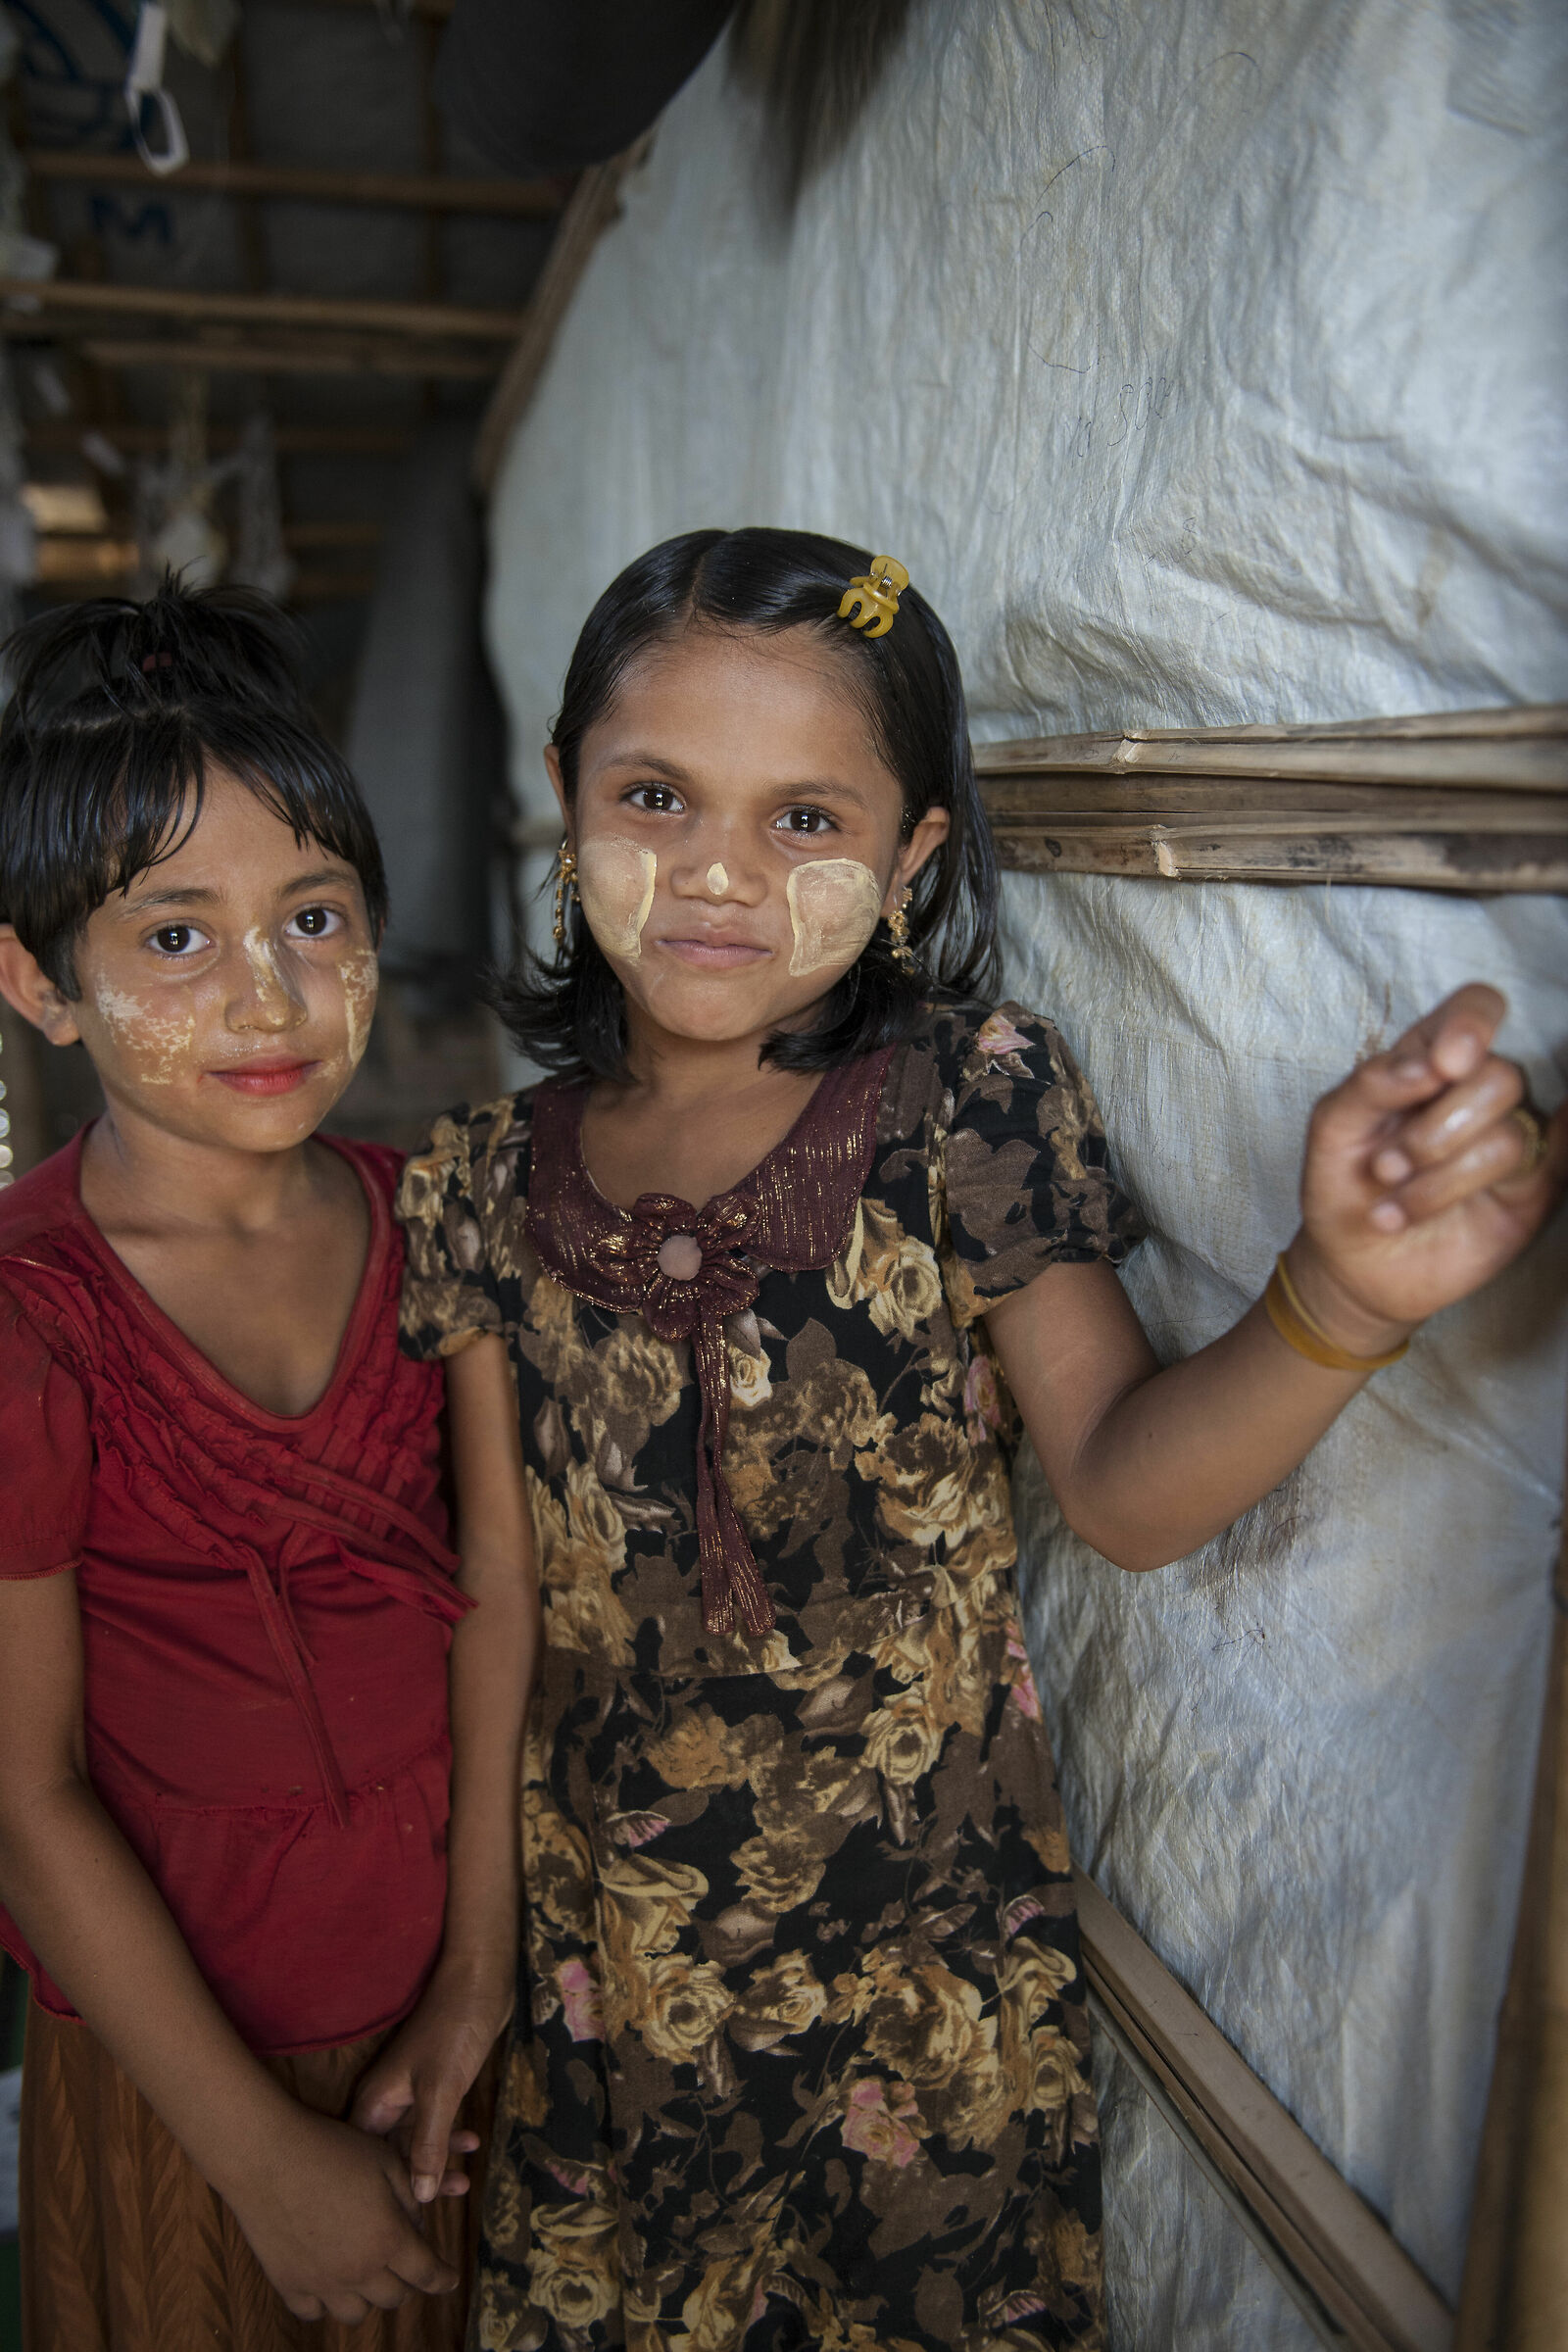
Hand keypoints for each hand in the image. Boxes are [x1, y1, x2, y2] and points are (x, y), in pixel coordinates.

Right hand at [225, 2105, 458, 2323]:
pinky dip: (325, 2301)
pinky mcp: (288, 2284)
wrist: (270, 2155)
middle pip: (394, 2298)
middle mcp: (358, 2270)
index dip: (443, 2279)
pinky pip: (314, 2312)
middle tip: (403, 2264)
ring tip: (365, 2273)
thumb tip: (418, 2225)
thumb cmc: (332, 2148)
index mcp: (388, 2238)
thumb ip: (409, 2197)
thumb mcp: (384, 2160)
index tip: (449, 2280)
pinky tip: (327, 2279)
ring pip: (356, 2313)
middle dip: (406, 2282)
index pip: (426, 2273)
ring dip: (367, 2296)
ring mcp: (321, 2282)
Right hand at [351, 1957, 510, 2205]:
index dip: (384, 2196)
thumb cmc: (454, 2029)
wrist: (480, 1979)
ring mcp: (407, 2091)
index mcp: (374, 2102)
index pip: (365, 2163)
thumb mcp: (441, 2091)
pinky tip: (472, 2145)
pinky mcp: (431, 2084)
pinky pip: (431, 2124)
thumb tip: (421, 2199)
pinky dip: (448, 2138)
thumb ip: (428, 2144)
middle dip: (415, 2183)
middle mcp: (384, 2100)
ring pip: (413, 2142)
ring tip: (465, 2183)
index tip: (407, 2224)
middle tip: (446, 2202)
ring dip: (437, 2161)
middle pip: (387, 2157)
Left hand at [1291, 983, 1565, 1347]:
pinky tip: (1498, 1192)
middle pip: (1499, 1076)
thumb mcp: (1333, 1130)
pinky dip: (1544, 1162)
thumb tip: (1431, 1065)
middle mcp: (1474, 1093)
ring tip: (1395, 1208)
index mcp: (1428, 1062)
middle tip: (1385, 1168)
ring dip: (1441, 1180)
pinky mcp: (1530, 1189)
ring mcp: (1505, 1139)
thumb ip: (1370, 1085)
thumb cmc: (1342, 1186)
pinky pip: (1558, 1161)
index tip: (1445, 1065)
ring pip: (1506, 1137)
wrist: (1353, 1266)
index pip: (1475, 1008)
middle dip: (1436, 1130)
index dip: (1472, 1023)